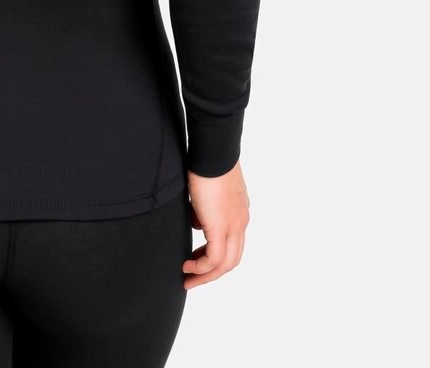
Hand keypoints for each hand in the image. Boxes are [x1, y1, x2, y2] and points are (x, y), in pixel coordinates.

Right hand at [182, 158, 249, 289]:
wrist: (213, 151)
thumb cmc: (206, 162)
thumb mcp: (206, 190)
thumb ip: (204, 208)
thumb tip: (197, 221)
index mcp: (239, 212)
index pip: (232, 243)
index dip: (215, 256)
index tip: (197, 259)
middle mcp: (241, 222)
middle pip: (232, 259)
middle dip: (211, 273)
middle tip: (192, 277)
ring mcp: (234, 225)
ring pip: (226, 263)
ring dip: (206, 275)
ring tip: (188, 278)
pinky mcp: (222, 227)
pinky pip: (215, 259)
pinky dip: (201, 267)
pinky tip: (188, 266)